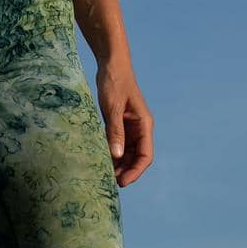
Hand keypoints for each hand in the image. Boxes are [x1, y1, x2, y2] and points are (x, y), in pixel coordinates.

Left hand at [95, 59, 152, 186]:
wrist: (111, 65)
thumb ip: (115, 131)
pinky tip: (101, 160)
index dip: (136, 171)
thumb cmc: (115, 82)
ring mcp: (129, 127)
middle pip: (136, 157)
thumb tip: (117, 156)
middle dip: (126, 171)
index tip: (122, 182)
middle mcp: (139, 128)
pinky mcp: (119, 124)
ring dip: (118, 164)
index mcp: (144, 124)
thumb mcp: (113, 108)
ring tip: (103, 174)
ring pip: (127, 153)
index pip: (145, 155)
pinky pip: (118, 144)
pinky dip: (111, 154)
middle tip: (108, 182)